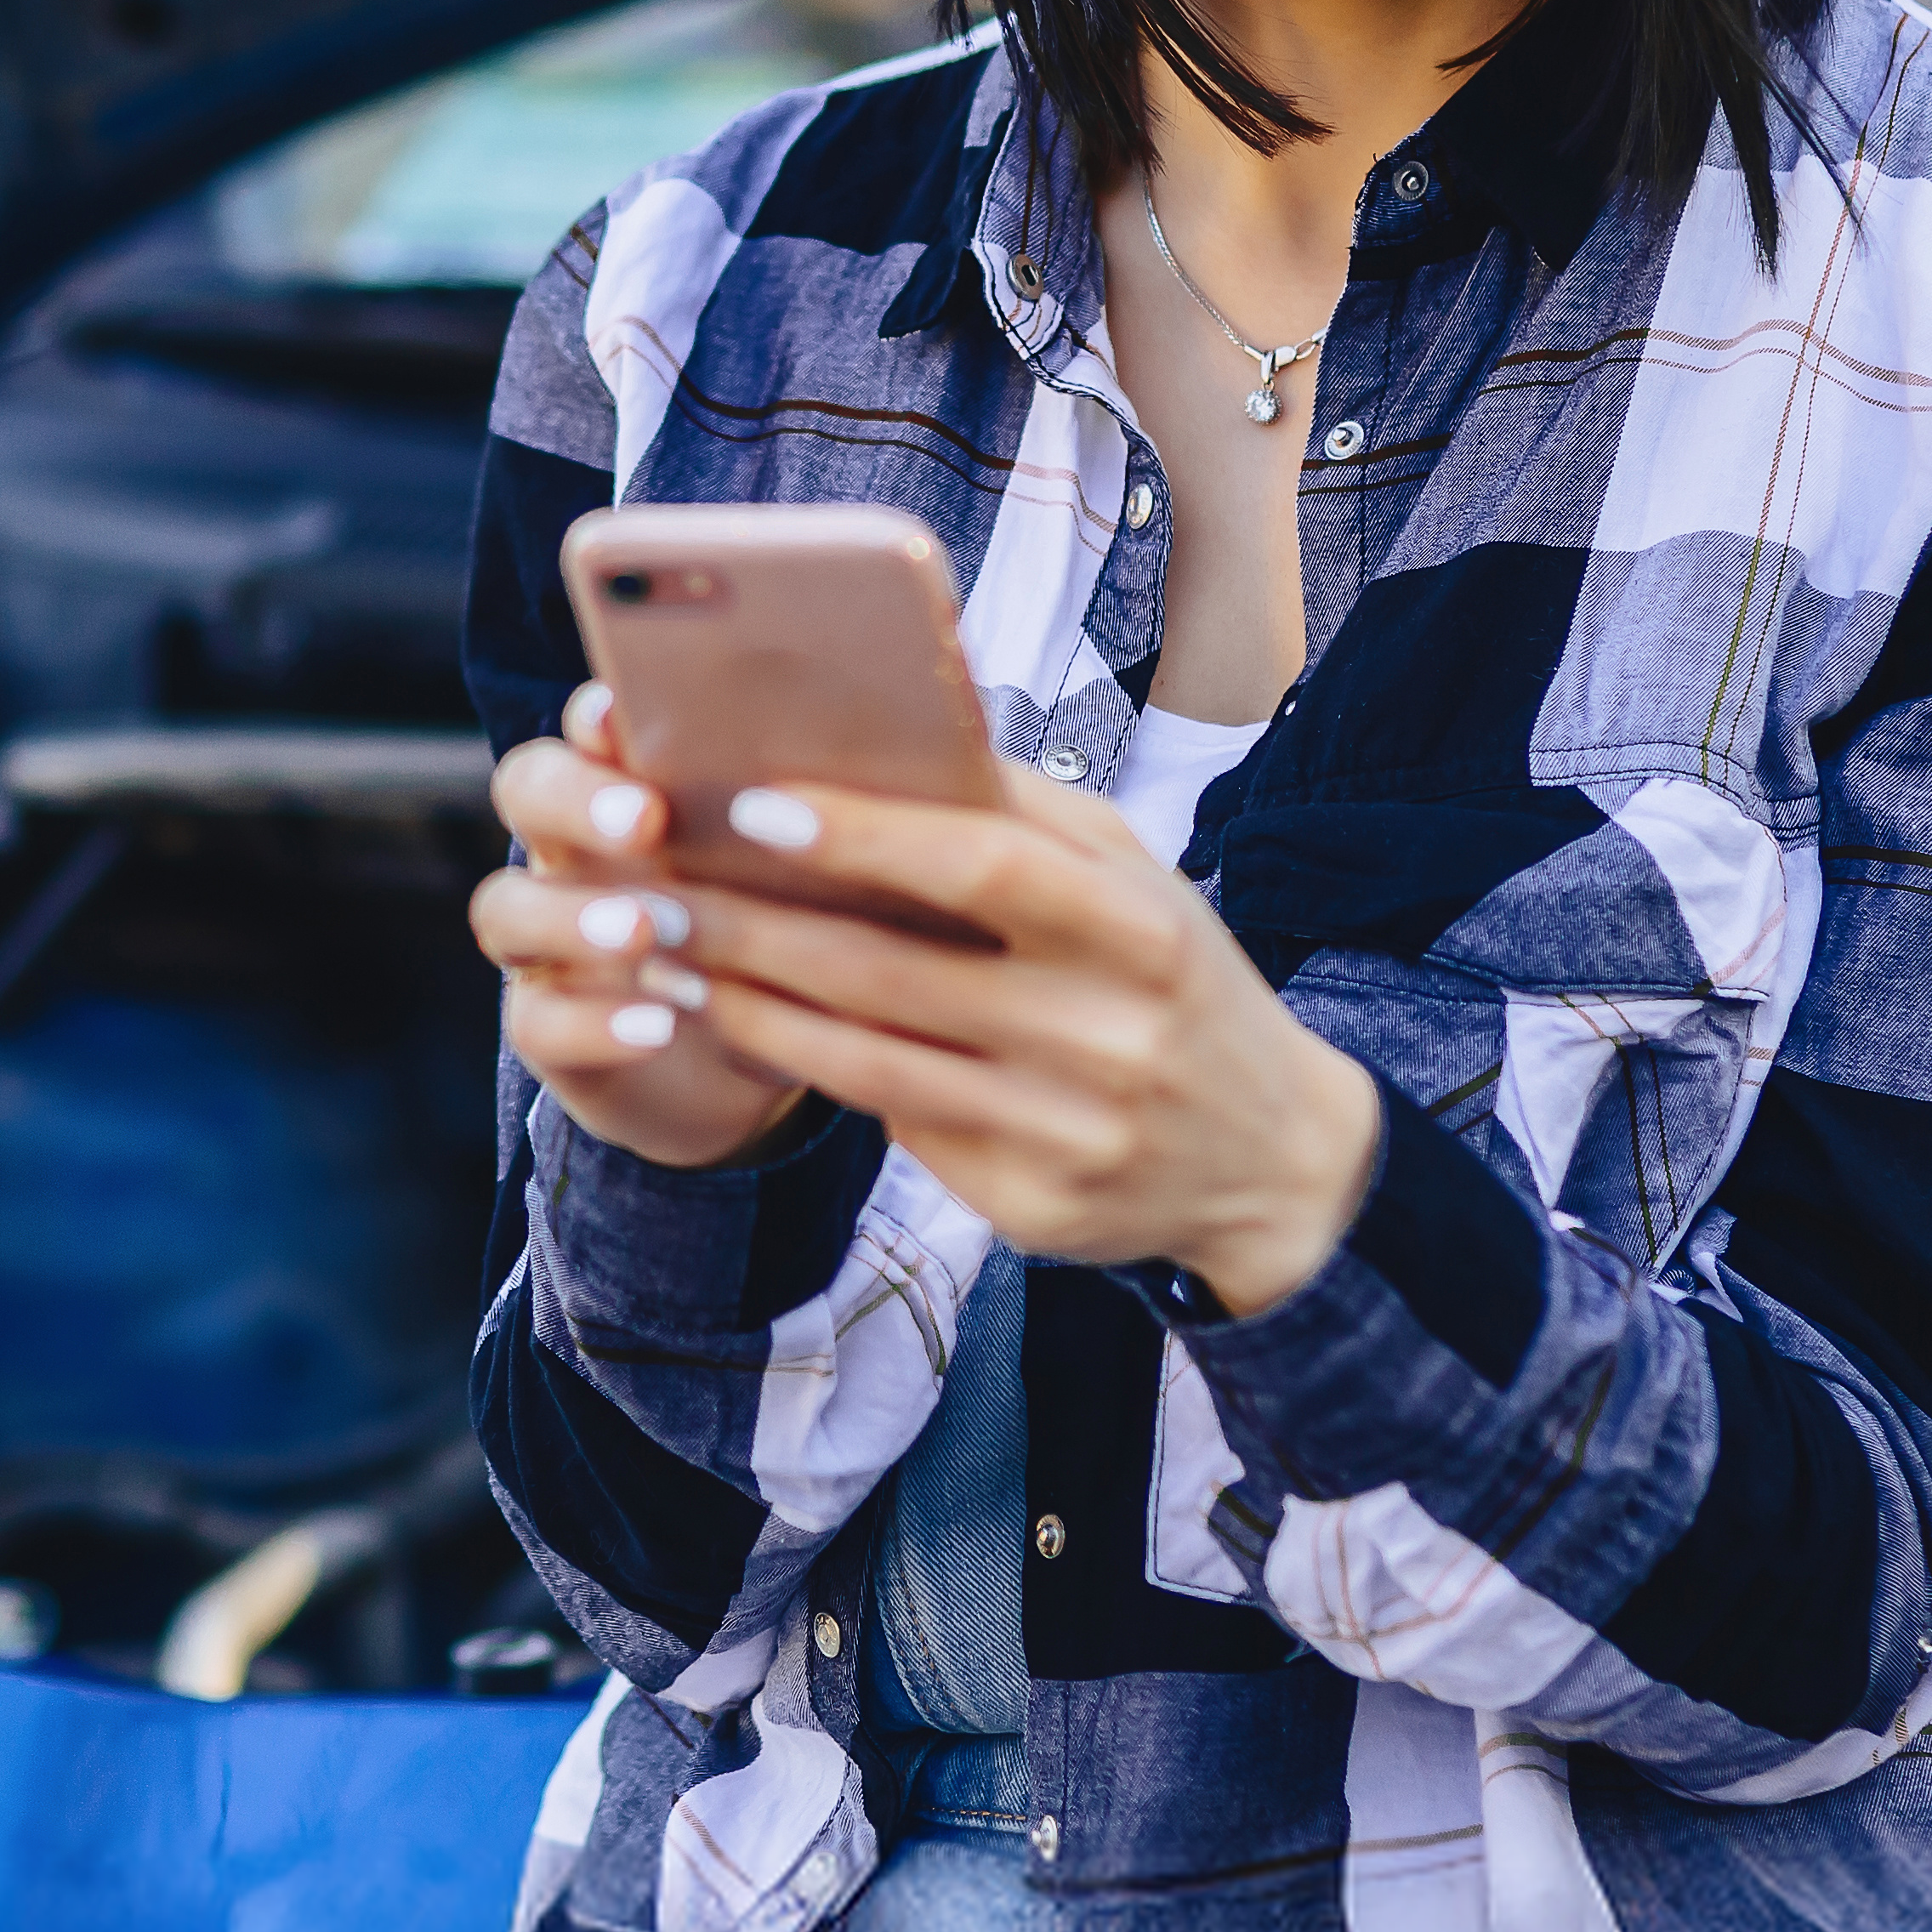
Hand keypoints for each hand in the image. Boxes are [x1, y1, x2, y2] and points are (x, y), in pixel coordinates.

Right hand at [476, 688, 821, 1174]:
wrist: (759, 1058)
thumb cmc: (797, 926)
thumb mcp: (821, 865)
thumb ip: (838, 802)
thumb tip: (936, 725)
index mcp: (640, 784)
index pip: (594, 722)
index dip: (602, 711)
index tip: (630, 708)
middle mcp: (576, 848)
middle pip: (528, 787)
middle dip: (576, 796)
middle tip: (644, 817)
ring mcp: (550, 939)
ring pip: (508, 907)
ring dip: (571, 914)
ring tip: (641, 931)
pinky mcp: (549, 1026)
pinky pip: (539, 1019)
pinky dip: (595, 1021)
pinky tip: (656, 1025)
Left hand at [651, 749, 1387, 1316]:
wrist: (1276, 1161)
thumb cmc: (1179, 982)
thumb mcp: (1138, 882)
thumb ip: (1026, 814)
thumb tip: (899, 724)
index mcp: (1141, 930)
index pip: (983, 868)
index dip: (865, 834)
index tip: (755, 802)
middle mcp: (1107, 1036)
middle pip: (895, 973)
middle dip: (757, 924)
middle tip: (655, 881)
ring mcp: (1068, 1133)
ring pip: (870, 1063)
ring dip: (751, 1004)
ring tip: (666, 951)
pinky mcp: (1031, 1207)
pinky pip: (897, 1130)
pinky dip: (808, 1072)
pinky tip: (740, 1026)